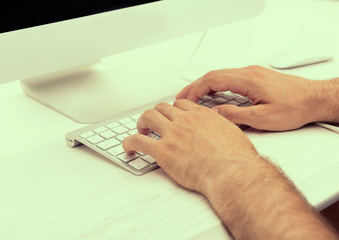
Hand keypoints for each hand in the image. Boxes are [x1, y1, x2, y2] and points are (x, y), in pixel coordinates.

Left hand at [122, 99, 257, 194]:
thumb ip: (221, 125)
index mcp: (201, 115)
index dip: (172, 109)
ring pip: (148, 117)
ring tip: (141, 132)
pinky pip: (138, 141)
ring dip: (142, 123)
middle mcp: (184, 120)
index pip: (180, 104)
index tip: (170, 115)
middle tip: (153, 124)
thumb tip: (219, 124)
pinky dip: (128, 142)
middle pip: (162, 108)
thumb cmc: (236, 157)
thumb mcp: (232, 132)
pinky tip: (128, 147)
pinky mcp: (163, 151)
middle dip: (156, 115)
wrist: (232, 172)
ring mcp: (172, 134)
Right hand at [176, 65, 319, 130]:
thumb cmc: (295, 107)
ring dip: (204, 85)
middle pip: (213, 75)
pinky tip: (212, 94)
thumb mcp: (263, 118)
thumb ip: (236, 115)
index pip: (213, 80)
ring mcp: (252, 73)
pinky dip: (216, 85)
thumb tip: (215, 114)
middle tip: (181, 97)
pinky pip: (229, 78)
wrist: (314, 99)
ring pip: (220, 75)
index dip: (195, 90)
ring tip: (192, 97)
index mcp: (248, 80)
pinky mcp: (255, 77)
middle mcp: (249, 72)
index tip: (184, 99)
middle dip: (194, 86)